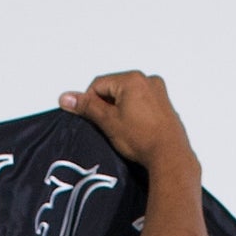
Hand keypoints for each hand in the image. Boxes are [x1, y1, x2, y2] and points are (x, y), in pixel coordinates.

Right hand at [59, 72, 198, 175]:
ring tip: (124, 131)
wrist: (170, 156)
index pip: (98, 84)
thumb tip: (65, 98)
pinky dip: (135, 114)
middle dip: (107, 106)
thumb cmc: (142, 139)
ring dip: (121, 110)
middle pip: (114, 88)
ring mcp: (159, 93)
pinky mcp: (166, 106)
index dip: (90, 102)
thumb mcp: (108, 122)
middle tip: (109, 127)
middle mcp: (148, 81)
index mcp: (132, 79)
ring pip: (128, 97)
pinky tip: (136, 131)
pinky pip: (143, 104)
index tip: (92, 119)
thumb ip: (86, 107)